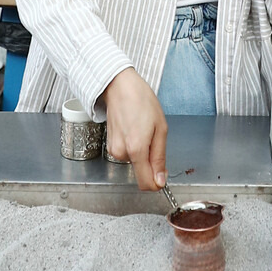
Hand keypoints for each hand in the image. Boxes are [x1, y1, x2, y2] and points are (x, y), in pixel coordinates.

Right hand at [101, 67, 167, 190]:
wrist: (120, 87)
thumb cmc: (142, 101)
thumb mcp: (160, 128)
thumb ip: (160, 157)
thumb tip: (160, 180)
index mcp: (136, 149)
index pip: (145, 183)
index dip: (156, 183)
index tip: (162, 176)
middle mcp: (121, 153)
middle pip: (141, 170)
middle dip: (150, 158)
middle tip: (152, 136)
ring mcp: (113, 150)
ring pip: (134, 162)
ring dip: (141, 151)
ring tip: (142, 129)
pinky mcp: (109, 146)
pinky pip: (127, 154)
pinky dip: (133, 146)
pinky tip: (133, 129)